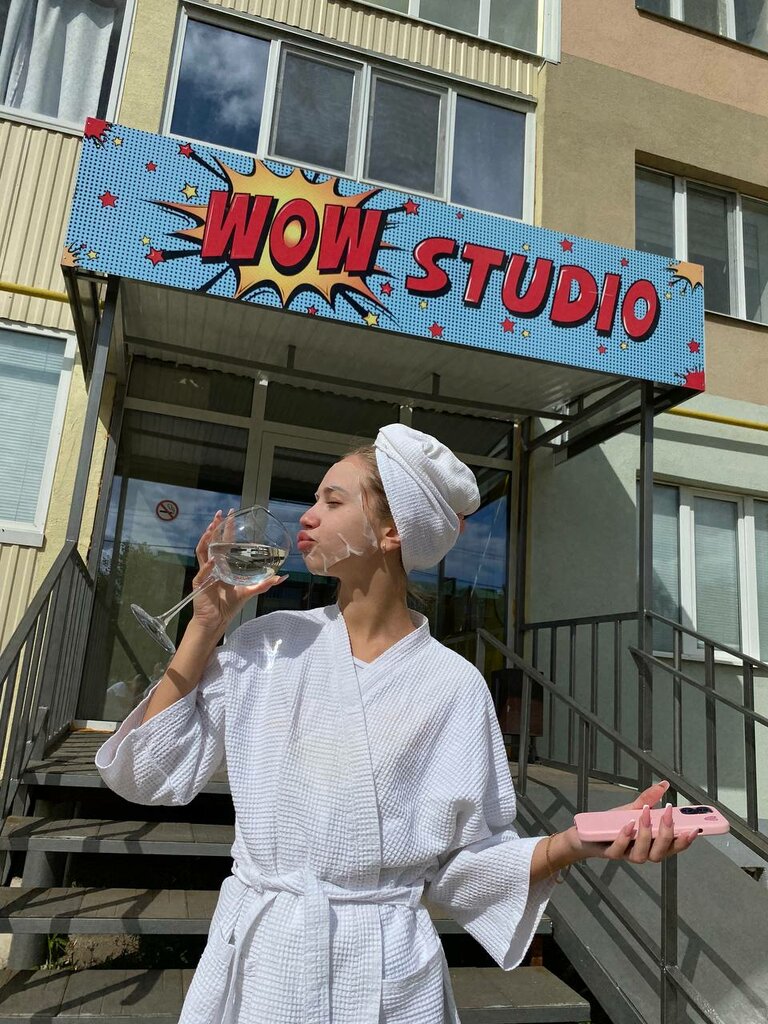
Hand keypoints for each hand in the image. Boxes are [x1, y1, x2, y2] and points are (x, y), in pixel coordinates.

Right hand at [190, 509, 287, 635]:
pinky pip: (203, 571)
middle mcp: (213, 565)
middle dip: (216, 527)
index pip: (224, 542)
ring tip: (211, 528)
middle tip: (220, 514)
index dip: (227, 529)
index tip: (232, 516)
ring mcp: (205, 572)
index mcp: (224, 564)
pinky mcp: (199, 582)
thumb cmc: (229, 605)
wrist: (216, 620)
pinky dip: (208, 565)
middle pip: (213, 542)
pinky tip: (214, 559)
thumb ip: (264, 584)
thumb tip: (282, 577)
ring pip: (203, 551)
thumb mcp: (249, 591)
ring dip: (207, 539)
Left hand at [562, 780, 699, 866]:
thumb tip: (664, 784)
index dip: (685, 840)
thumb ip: (648, 799)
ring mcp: (626, 855)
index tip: (696, 828)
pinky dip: (625, 837)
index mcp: (651, 844)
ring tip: (645, 815)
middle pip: (661, 852)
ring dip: (646, 834)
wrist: (585, 833)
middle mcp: (642, 853)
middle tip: (669, 814)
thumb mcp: (631, 808)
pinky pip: (619, 849)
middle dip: (667, 834)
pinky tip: (628, 824)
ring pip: (643, 854)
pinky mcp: (609, 853)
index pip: (673, 846)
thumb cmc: (611, 824)